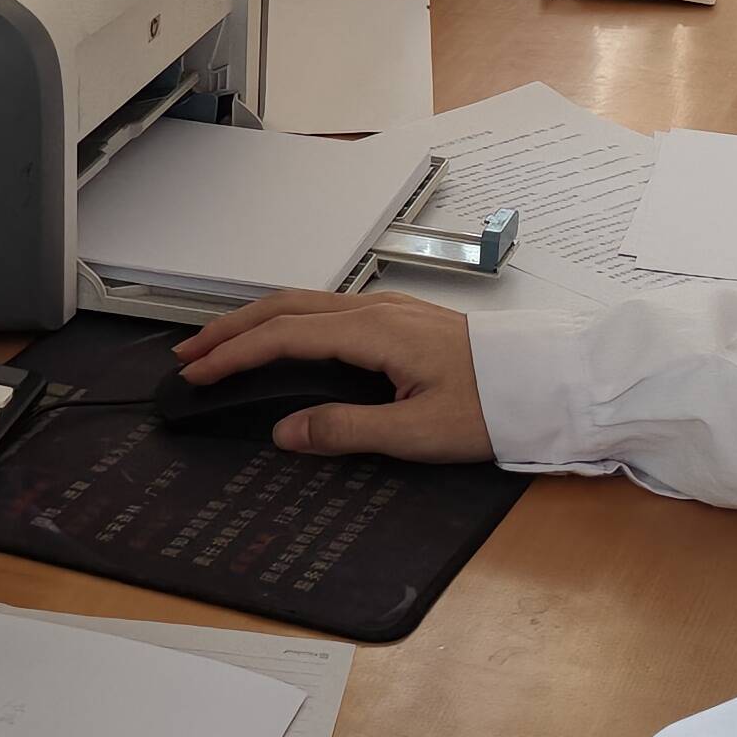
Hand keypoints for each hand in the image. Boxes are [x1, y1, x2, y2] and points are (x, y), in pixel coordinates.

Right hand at [173, 288, 492, 461]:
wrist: (547, 383)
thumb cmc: (493, 406)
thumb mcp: (417, 432)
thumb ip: (345, 430)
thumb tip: (287, 431)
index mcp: (374, 331)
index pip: (284, 337)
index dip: (235, 355)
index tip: (197, 375)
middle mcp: (376, 310)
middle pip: (284, 307)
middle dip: (231, 329)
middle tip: (189, 356)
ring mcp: (388, 309)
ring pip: (304, 304)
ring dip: (256, 322)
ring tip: (221, 347)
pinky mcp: (400, 319)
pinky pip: (326, 311)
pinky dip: (287, 323)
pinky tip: (280, 342)